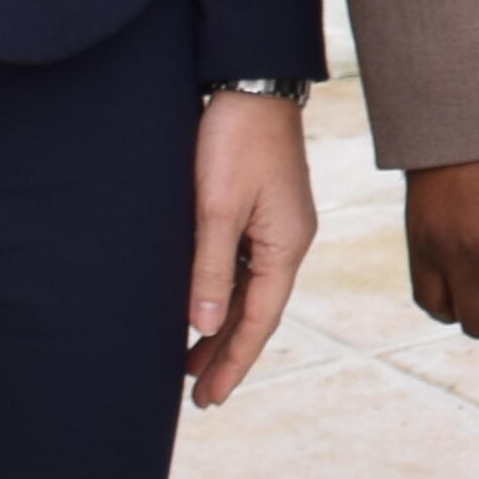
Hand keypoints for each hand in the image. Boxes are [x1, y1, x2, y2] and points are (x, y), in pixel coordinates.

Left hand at [187, 91, 316, 410]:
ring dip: (223, 326)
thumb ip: (210, 269)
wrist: (251, 79)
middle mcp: (288, 241)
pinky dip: (223, 294)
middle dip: (228, 354)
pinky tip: (203, 306)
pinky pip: (244, 267)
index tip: (209, 398)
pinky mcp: (262, 208)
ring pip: (249, 291)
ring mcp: (277, 225)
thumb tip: (203, 326)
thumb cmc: (235, 139)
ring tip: (191, 362)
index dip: (233, 362)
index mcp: (287, 245)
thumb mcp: (217, 207)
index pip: (260, 320)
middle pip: (258, 312)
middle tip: (198, 396)